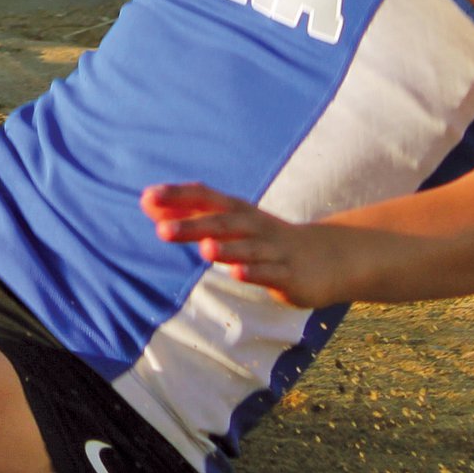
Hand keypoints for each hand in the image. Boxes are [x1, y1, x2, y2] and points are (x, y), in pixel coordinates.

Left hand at [141, 183, 360, 309]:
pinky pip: (270, 273)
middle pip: (222, 223)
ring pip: (249, 248)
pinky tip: (238, 274)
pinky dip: (255, 272)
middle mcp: (254, 226)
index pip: (205, 198)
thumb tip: (145, 202)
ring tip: (204, 250)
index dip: (178, 197)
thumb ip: (189, 212)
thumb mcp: (229, 222)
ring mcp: (274, 250)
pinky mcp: (290, 274)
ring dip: (227, 248)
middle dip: (193, 226)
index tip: (147, 197)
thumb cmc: (266, 238)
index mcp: (238, 211)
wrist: (327, 257)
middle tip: (161, 230)